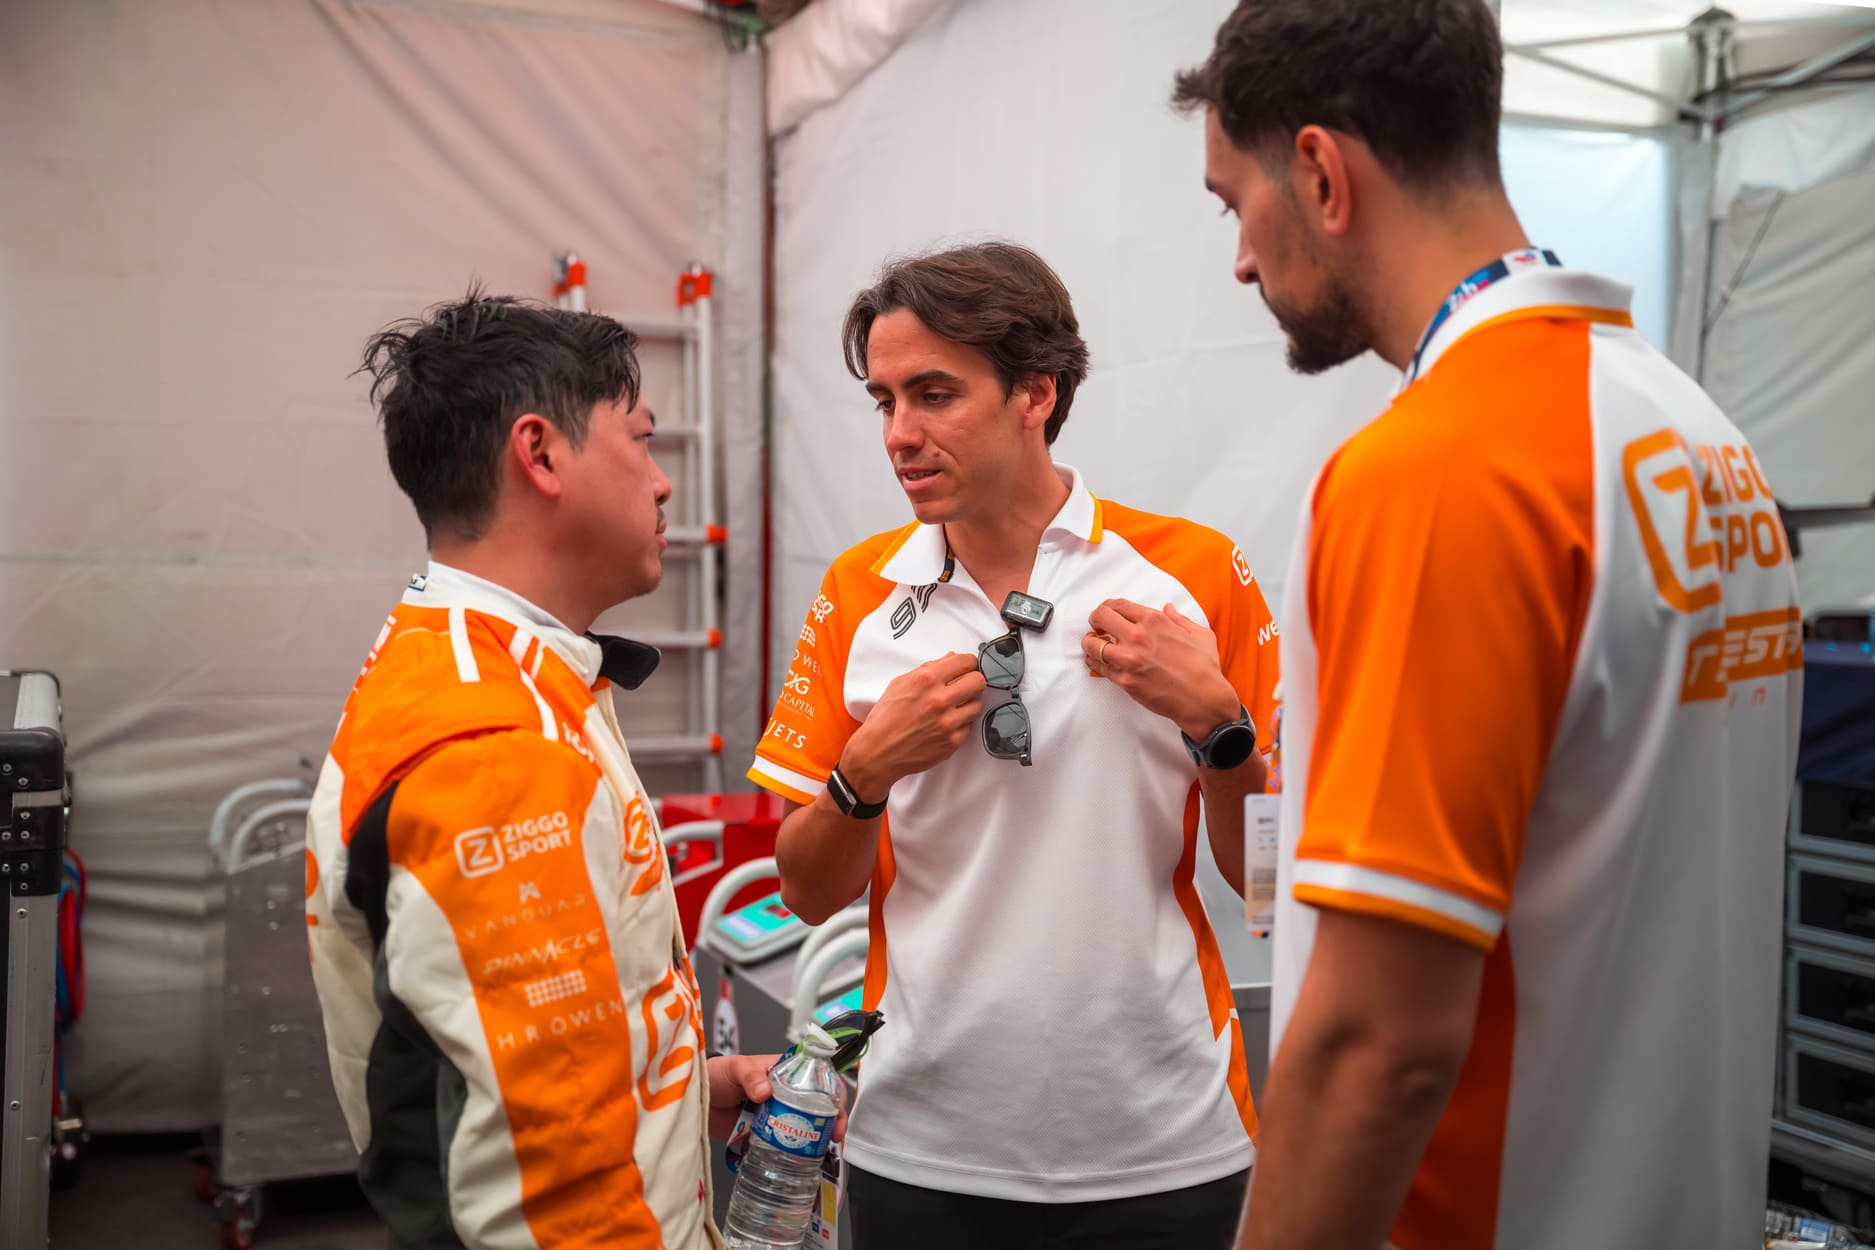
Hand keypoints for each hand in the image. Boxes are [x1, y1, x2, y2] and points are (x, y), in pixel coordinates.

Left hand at [706, 1053, 847, 1142]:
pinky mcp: (765, 1135)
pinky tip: (798, 1162)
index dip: (834, 1094)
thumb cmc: (717, 1074)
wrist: (698, 1098)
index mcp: (785, 1073)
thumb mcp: (735, 1068)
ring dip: (814, 1141)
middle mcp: (786, 1095)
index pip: (819, 1080)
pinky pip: (783, 1145)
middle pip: (817, 1107)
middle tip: (832, 1137)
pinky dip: (792, 1154)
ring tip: (819, 1153)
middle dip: (830, 1122)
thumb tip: (764, 1092)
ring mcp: (777, 1117)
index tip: (837, 1111)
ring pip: (803, 1128)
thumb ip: (749, 1076)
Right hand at [841, 652, 987, 797]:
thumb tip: (949, 659)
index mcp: (925, 680)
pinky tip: (946, 723)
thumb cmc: (884, 720)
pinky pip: (969, 726)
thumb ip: (928, 669)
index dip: (969, 662)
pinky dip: (961, 724)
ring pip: (978, 704)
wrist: (877, 752)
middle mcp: (938, 700)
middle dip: (973, 681)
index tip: (968, 666)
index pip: (965, 661)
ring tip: (954, 707)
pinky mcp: (952, 742)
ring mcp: (947, 722)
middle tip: (966, 685)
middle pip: (978, 681)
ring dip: (968, 704)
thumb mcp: (899, 684)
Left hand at [1084, 599, 1239, 739]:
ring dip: (1090, 642)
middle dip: (1095, 619)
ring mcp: (1128, 659)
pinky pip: (1100, 667)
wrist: (1202, 700)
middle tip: (1097, 626)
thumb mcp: (1200, 634)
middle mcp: (1138, 636)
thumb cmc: (1204, 668)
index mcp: (1154, 621)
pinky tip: (1097, 661)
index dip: (1108, 607)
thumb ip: (1180, 619)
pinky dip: (1095, 663)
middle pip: (1100, 617)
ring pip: (1092, 644)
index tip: (1107, 613)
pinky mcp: (1124, 680)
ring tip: (1094, 645)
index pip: (1118, 605)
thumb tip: (1169, 608)